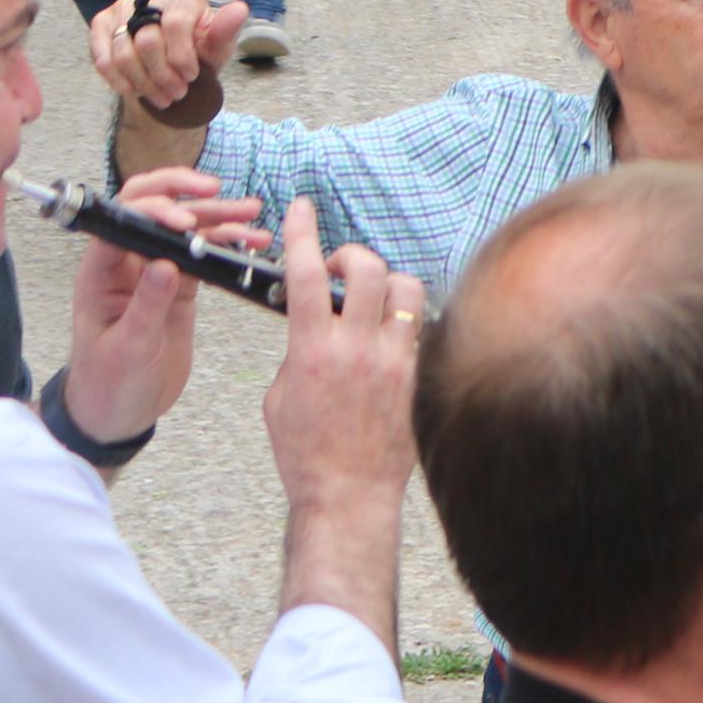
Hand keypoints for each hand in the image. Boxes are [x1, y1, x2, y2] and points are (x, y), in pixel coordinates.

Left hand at [59, 164, 270, 446]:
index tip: (186, 221)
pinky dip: (227, 244)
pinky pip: (203, 254)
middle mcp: (126, 265)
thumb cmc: (109, 384)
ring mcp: (155, 274)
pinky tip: (250, 242)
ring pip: (184, 229)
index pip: (122, 222)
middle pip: (151, 209)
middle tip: (216, 191)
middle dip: (183, 193)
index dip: (153, 211)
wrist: (119, 413)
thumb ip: (146, 306)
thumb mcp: (128, 348)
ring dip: (215, 216)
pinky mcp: (179, 288)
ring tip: (250, 213)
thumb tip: (166, 264)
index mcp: (101, 275)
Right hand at [91, 0, 244, 118]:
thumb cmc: (199, 53)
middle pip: (147, 40)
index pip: (175, 23)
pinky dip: (118, 79)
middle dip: (162, 74)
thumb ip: (225, 31)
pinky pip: (102, 55)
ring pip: (123, 52)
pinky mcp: (103, 23)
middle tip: (176, 93)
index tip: (191, 76)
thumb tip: (239, 9)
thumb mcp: (217, 47)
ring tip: (160, 97)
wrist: (174, 68)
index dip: (181, 56)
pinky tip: (133, 90)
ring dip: (142, 82)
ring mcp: (122, 7)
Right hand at [261, 197, 425, 520]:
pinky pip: (422, 327)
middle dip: (353, 256)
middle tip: (343, 269)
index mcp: (314, 352)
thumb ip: (298, 351)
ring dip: (388, 284)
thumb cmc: (306, 452)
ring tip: (373, 302)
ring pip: (406, 289)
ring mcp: (396, 361)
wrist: (347, 492)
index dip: (303, 235)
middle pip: (368, 269)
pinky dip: (407, 321)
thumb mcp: (281, 397)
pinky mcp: (421, 375)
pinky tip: (393, 338)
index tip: (300, 210)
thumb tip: (314, 322)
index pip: (309, 276)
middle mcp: (358, 350)